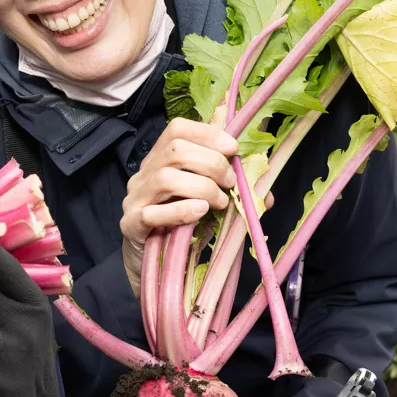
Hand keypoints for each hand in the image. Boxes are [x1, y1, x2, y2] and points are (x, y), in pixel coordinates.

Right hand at [120, 119, 237, 296]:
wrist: (153, 266)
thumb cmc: (182, 227)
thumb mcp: (206, 203)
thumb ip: (230, 193)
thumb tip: (265, 195)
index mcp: (160, 160)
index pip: (176, 130)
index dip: (207, 134)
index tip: (233, 148)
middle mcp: (144, 174)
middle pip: (174, 151)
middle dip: (211, 163)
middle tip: (230, 183)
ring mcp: (135, 199)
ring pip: (164, 178)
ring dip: (202, 187)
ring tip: (220, 202)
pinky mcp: (131, 224)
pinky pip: (152, 213)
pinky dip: (181, 211)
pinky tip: (200, 212)